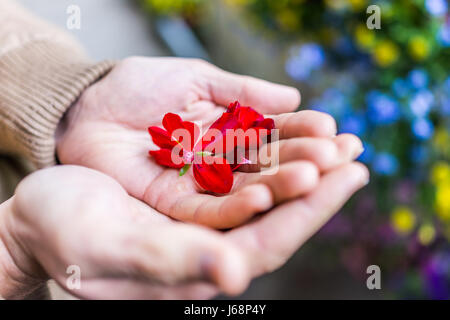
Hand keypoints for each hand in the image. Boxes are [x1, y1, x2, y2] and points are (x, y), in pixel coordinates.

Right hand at [0, 163, 367, 298]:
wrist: (37, 216)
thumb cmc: (65, 231)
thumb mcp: (112, 244)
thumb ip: (171, 262)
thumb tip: (234, 275)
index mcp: (195, 270)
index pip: (271, 243)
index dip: (313, 210)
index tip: (349, 174)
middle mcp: (206, 253)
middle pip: (277, 221)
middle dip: (320, 188)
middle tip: (357, 153)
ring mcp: (199, 229)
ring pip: (263, 201)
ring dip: (300, 171)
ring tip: (335, 142)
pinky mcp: (189, 206)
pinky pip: (238, 185)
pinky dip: (266, 164)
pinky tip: (286, 144)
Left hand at [56, 57, 362, 227]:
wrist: (86, 104)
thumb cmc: (139, 86)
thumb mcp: (197, 78)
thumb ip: (243, 92)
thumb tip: (293, 96)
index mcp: (231, 134)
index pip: (277, 138)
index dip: (308, 136)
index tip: (341, 134)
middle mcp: (222, 165)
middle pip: (270, 168)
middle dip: (307, 162)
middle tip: (345, 158)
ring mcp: (200, 187)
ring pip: (248, 191)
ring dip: (282, 185)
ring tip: (318, 175)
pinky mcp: (173, 205)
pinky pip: (210, 208)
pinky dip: (238, 204)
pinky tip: (267, 196)